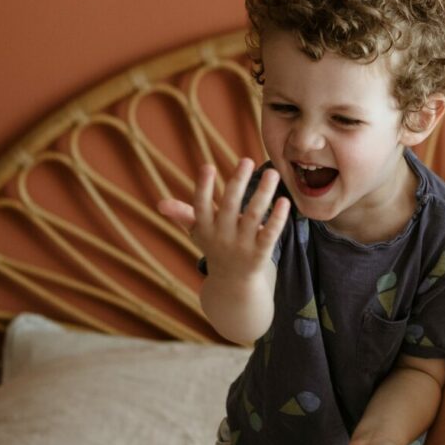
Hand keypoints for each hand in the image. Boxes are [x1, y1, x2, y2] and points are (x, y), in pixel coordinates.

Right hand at [158, 158, 289, 283]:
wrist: (232, 284)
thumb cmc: (215, 247)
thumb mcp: (198, 232)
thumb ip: (183, 215)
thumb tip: (160, 204)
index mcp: (204, 228)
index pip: (201, 206)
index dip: (203, 187)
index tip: (207, 166)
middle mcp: (221, 236)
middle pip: (229, 206)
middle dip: (237, 182)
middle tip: (247, 160)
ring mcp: (241, 246)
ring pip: (253, 216)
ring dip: (263, 193)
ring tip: (272, 173)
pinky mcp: (260, 255)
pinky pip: (270, 234)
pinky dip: (277, 218)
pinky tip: (284, 201)